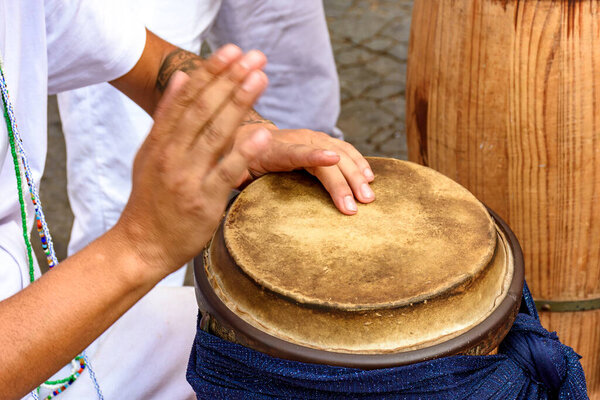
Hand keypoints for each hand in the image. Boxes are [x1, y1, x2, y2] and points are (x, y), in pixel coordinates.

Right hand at [115, 45, 271, 273]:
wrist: (142, 245)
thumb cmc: (151, 200)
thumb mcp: (150, 154)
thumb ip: (167, 118)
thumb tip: (180, 79)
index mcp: (160, 142)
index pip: (186, 99)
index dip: (208, 73)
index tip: (230, 52)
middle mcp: (172, 156)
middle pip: (202, 110)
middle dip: (229, 80)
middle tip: (253, 56)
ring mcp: (187, 178)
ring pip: (215, 135)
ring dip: (239, 104)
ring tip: (260, 79)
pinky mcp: (204, 202)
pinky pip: (227, 172)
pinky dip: (245, 152)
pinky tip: (263, 133)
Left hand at [233, 126, 374, 214]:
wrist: (243, 137)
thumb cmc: (238, 161)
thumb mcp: (232, 171)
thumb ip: (236, 177)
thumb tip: (234, 186)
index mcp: (272, 149)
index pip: (295, 152)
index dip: (314, 155)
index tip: (332, 160)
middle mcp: (295, 139)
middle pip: (326, 156)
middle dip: (344, 180)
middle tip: (357, 205)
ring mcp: (310, 138)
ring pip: (340, 152)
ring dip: (356, 173)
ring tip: (368, 196)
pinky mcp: (320, 141)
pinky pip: (344, 150)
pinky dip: (357, 163)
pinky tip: (369, 177)